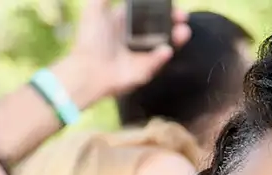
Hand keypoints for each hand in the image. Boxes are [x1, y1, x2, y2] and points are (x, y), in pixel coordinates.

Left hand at [58, 0, 190, 106]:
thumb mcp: (94, 8)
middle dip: (173, 22)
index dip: (161, 8)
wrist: (88, 68)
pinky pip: (156, 62)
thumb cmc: (90, 39)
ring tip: (184, 31)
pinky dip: (162, 56)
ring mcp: (140, 56)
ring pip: (163, 44)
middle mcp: (135, 38)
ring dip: (175, 38)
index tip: (171, 5)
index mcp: (125, 22)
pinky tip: (167, 50)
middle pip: (160, 28)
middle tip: (183, 17)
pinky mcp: (143, 72)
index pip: (148, 13)